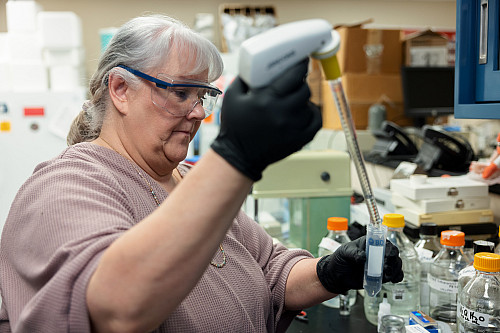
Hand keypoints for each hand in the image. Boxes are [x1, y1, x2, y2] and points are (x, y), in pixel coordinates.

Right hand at [211, 58, 321, 180]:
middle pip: (304, 90)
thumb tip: (260, 64)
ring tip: (293, 99)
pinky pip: (316, 121)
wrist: (239, 156)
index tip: (302, 60)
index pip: (293, 76)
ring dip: (304, 100)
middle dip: (301, 83)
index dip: (300, 65)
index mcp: (265, 100)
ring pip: (310, 105)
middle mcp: (282, 114)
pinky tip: (304, 111)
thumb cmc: (235, 125)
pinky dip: (313, 114)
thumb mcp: (232, 96)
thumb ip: (245, 77)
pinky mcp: (299, 140)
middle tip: (295, 82)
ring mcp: (293, 128)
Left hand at [316, 236, 403, 294]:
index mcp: (371, 242)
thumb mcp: (345, 252)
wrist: (337, 274)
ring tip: (386, 276)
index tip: (387, 256)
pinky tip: (393, 279)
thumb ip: (354, 253)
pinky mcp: (382, 275)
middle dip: (393, 261)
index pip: (385, 242)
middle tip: (385, 268)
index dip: (389, 249)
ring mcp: (381, 264)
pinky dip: (397, 277)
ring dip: (395, 270)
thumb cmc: (341, 258)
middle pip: (394, 254)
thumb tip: (363, 256)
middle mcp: (379, 252)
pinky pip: (395, 275)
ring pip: (396, 264)